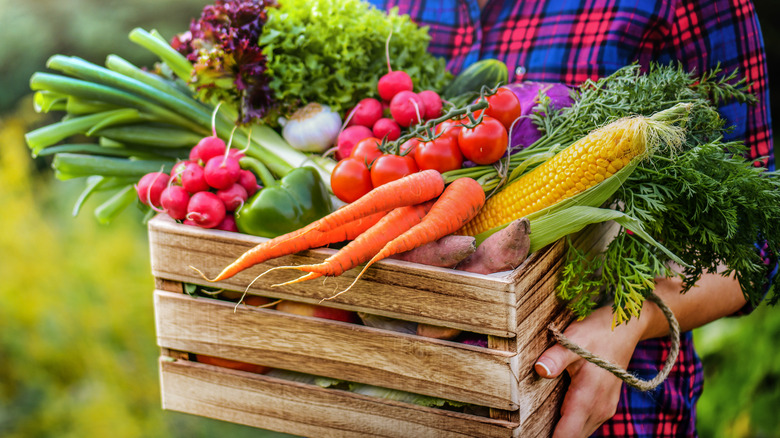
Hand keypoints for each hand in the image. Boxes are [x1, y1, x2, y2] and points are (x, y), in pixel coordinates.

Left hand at [534, 305, 648, 437]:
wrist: (625, 329)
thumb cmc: (598, 333)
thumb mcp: (573, 340)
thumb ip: (556, 357)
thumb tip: (540, 370)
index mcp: (588, 397)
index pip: (567, 435)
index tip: (528, 434)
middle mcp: (599, 409)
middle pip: (572, 437)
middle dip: (551, 434)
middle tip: (527, 428)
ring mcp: (604, 409)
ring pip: (579, 433)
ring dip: (562, 431)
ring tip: (537, 424)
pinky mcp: (605, 405)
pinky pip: (585, 425)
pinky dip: (571, 425)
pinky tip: (555, 415)